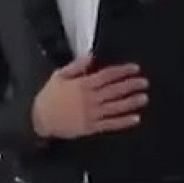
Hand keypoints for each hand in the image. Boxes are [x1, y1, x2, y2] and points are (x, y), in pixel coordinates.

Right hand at [32, 54, 148, 138]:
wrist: (39, 119)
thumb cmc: (49, 96)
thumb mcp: (59, 76)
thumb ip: (77, 66)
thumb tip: (91, 55)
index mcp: (83, 84)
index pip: (107, 75)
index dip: (122, 71)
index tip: (135, 69)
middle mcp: (89, 99)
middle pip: (114, 90)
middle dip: (131, 85)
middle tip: (144, 83)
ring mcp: (91, 114)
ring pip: (115, 107)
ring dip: (130, 102)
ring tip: (143, 98)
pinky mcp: (91, 127)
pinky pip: (110, 124)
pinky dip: (123, 122)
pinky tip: (135, 118)